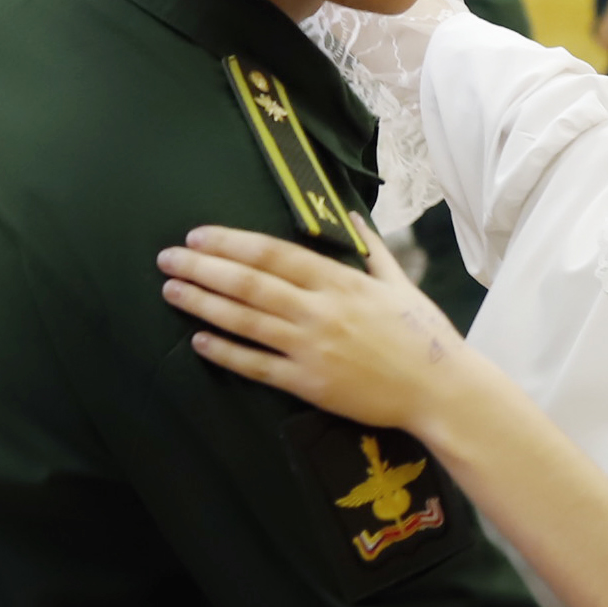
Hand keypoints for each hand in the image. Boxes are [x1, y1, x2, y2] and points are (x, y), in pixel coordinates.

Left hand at [158, 222, 467, 430]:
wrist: (439, 389)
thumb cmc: (422, 335)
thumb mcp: (399, 283)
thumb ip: (370, 249)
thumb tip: (352, 217)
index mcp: (341, 281)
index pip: (274, 254)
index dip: (232, 243)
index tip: (199, 235)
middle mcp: (320, 310)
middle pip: (250, 284)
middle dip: (204, 268)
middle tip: (167, 257)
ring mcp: (311, 348)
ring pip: (246, 321)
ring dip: (204, 304)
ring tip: (172, 290)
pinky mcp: (309, 383)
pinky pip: (257, 366)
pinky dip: (225, 352)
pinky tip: (198, 340)